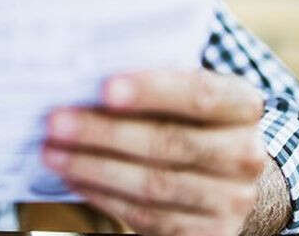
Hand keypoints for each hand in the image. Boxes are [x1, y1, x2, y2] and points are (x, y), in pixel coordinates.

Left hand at [42, 69, 269, 235]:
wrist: (230, 178)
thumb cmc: (191, 122)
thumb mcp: (186, 94)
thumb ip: (152, 85)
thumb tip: (84, 78)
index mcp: (243, 106)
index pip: (199, 94)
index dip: (152, 91)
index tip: (104, 87)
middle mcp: (245, 154)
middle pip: (169, 143)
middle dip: (104, 133)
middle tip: (55, 122)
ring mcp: (232, 199)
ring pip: (153, 185)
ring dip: (93, 168)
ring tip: (52, 153)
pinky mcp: (209, 234)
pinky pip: (147, 217)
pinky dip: (104, 197)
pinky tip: (75, 179)